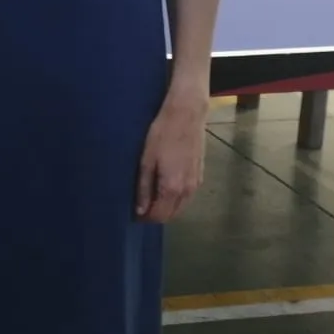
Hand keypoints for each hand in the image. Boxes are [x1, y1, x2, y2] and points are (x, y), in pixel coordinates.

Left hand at [135, 87, 207, 222]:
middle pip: (171, 215)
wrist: (186, 116)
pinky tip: (165, 189)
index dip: (145, 218)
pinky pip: (187, 197)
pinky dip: (176, 200)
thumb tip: (141, 210)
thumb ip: (144, 188)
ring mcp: (196, 184)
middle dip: (156, 215)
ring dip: (167, 208)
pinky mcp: (200, 176)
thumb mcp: (146, 160)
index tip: (133, 213)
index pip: (159, 216)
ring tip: (151, 198)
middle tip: (140, 206)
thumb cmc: (161, 135)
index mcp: (172, 188)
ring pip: (181, 208)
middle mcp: (187, 191)